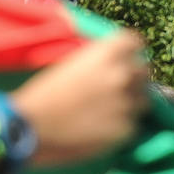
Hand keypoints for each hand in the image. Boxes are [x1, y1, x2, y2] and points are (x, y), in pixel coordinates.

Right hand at [11, 30, 149, 166]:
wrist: (30, 127)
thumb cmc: (42, 94)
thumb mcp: (69, 63)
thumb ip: (95, 60)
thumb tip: (110, 61)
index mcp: (107, 52)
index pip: (135, 43)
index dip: (130, 53)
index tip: (125, 60)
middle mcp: (122, 74)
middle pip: (144, 72)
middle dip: (134, 79)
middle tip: (118, 89)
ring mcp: (127, 103)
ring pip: (143, 100)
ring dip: (132, 103)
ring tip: (110, 111)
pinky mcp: (126, 130)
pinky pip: (134, 125)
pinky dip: (123, 126)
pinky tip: (103, 128)